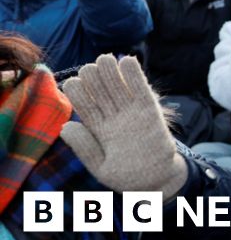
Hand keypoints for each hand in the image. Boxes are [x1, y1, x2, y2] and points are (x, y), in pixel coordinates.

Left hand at [60, 55, 187, 200]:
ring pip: (119, 87)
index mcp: (98, 129)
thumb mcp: (101, 167)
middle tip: (90, 68)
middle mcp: (113, 117)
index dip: (78, 93)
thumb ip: (84, 148)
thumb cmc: (127, 177)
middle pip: (101, 91)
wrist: (157, 180)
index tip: (72, 83)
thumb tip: (65, 126)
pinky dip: (135, 76)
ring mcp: (132, 112)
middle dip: (94, 77)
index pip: (85, 105)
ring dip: (111, 71)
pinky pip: (141, 91)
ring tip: (105, 59)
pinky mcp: (150, 111)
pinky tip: (127, 61)